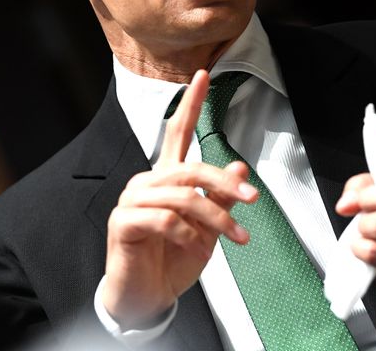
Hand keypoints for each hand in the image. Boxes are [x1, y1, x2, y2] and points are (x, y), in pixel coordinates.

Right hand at [101, 70, 257, 328]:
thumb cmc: (170, 262)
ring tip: (235, 237)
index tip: (203, 76)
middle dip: (224, 182)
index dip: (191, 104)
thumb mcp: (207, 231)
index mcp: (165, 180)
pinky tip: (193, 247)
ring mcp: (132, 201)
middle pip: (189, 167)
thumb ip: (221, 199)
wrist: (146, 299)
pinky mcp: (123, 222)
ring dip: (215, 216)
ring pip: (181, 195)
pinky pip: (163, 218)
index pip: (177, 132)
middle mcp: (147, 183)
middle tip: (252, 199)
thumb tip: (241, 170)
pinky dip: (186, 234)